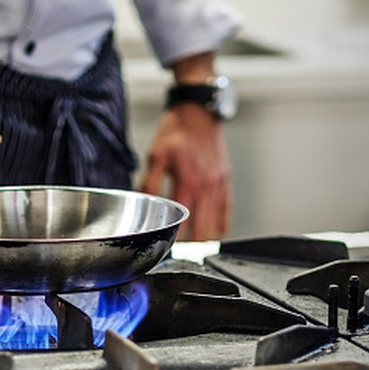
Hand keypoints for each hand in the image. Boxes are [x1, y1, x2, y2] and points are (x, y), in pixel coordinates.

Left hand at [138, 103, 231, 239]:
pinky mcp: (225, 180)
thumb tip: (142, 203)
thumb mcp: (156, 155)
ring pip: (217, 222)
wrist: (199, 113)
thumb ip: (149, 182)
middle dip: (193, 246)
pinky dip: (220, 224)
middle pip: (203, 228)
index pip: (183, 221)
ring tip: (195, 251)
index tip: (169, 250)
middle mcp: (207, 186)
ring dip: (206, 238)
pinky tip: (213, 233)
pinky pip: (226, 210)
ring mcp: (219, 184)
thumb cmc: (177, 131)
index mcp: (188, 181)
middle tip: (182, 256)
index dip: (176, 239)